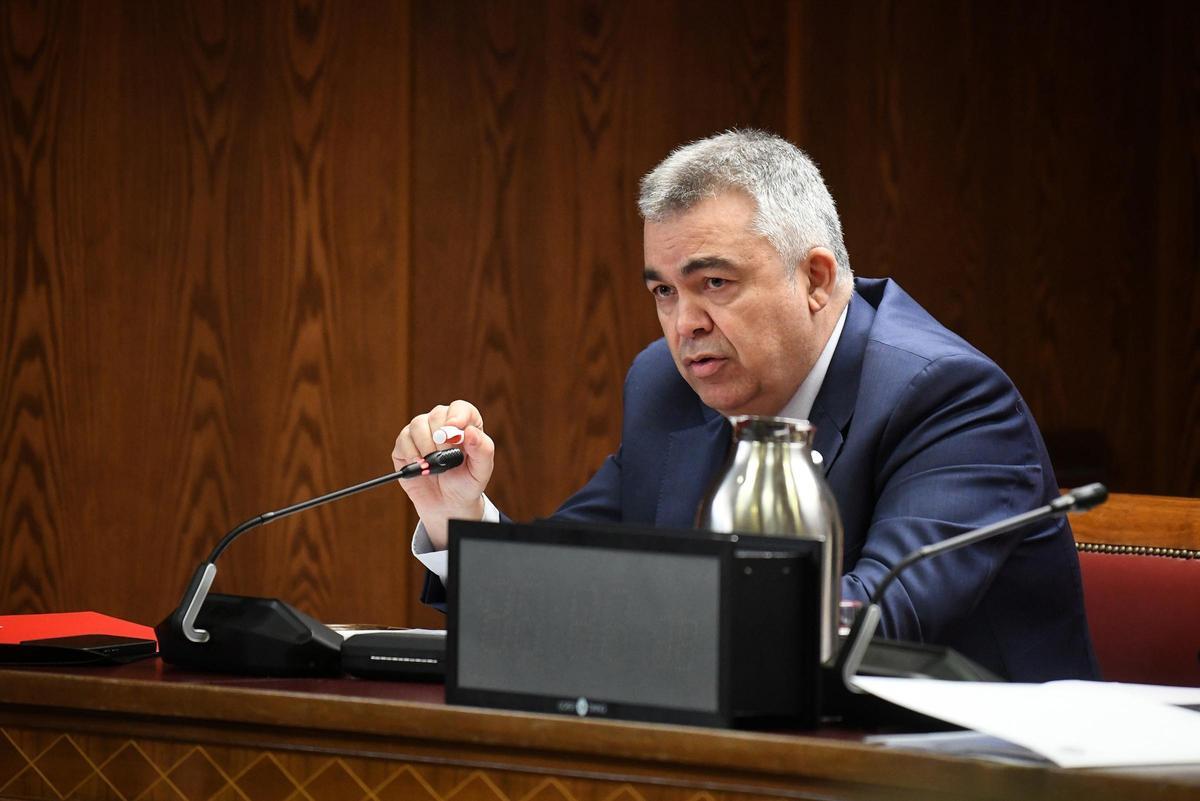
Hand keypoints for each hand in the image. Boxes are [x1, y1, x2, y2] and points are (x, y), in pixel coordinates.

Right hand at [392, 400, 494, 549]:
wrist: (448, 504)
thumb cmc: (467, 483)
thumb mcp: (482, 470)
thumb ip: (482, 449)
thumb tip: (470, 431)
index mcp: (465, 424)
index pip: (460, 408)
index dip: (456, 416)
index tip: (454, 431)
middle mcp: (442, 422)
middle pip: (436, 415)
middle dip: (441, 439)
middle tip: (446, 458)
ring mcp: (422, 431)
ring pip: (418, 424)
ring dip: (426, 447)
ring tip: (434, 466)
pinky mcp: (405, 444)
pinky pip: (403, 439)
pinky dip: (411, 454)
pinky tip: (421, 466)